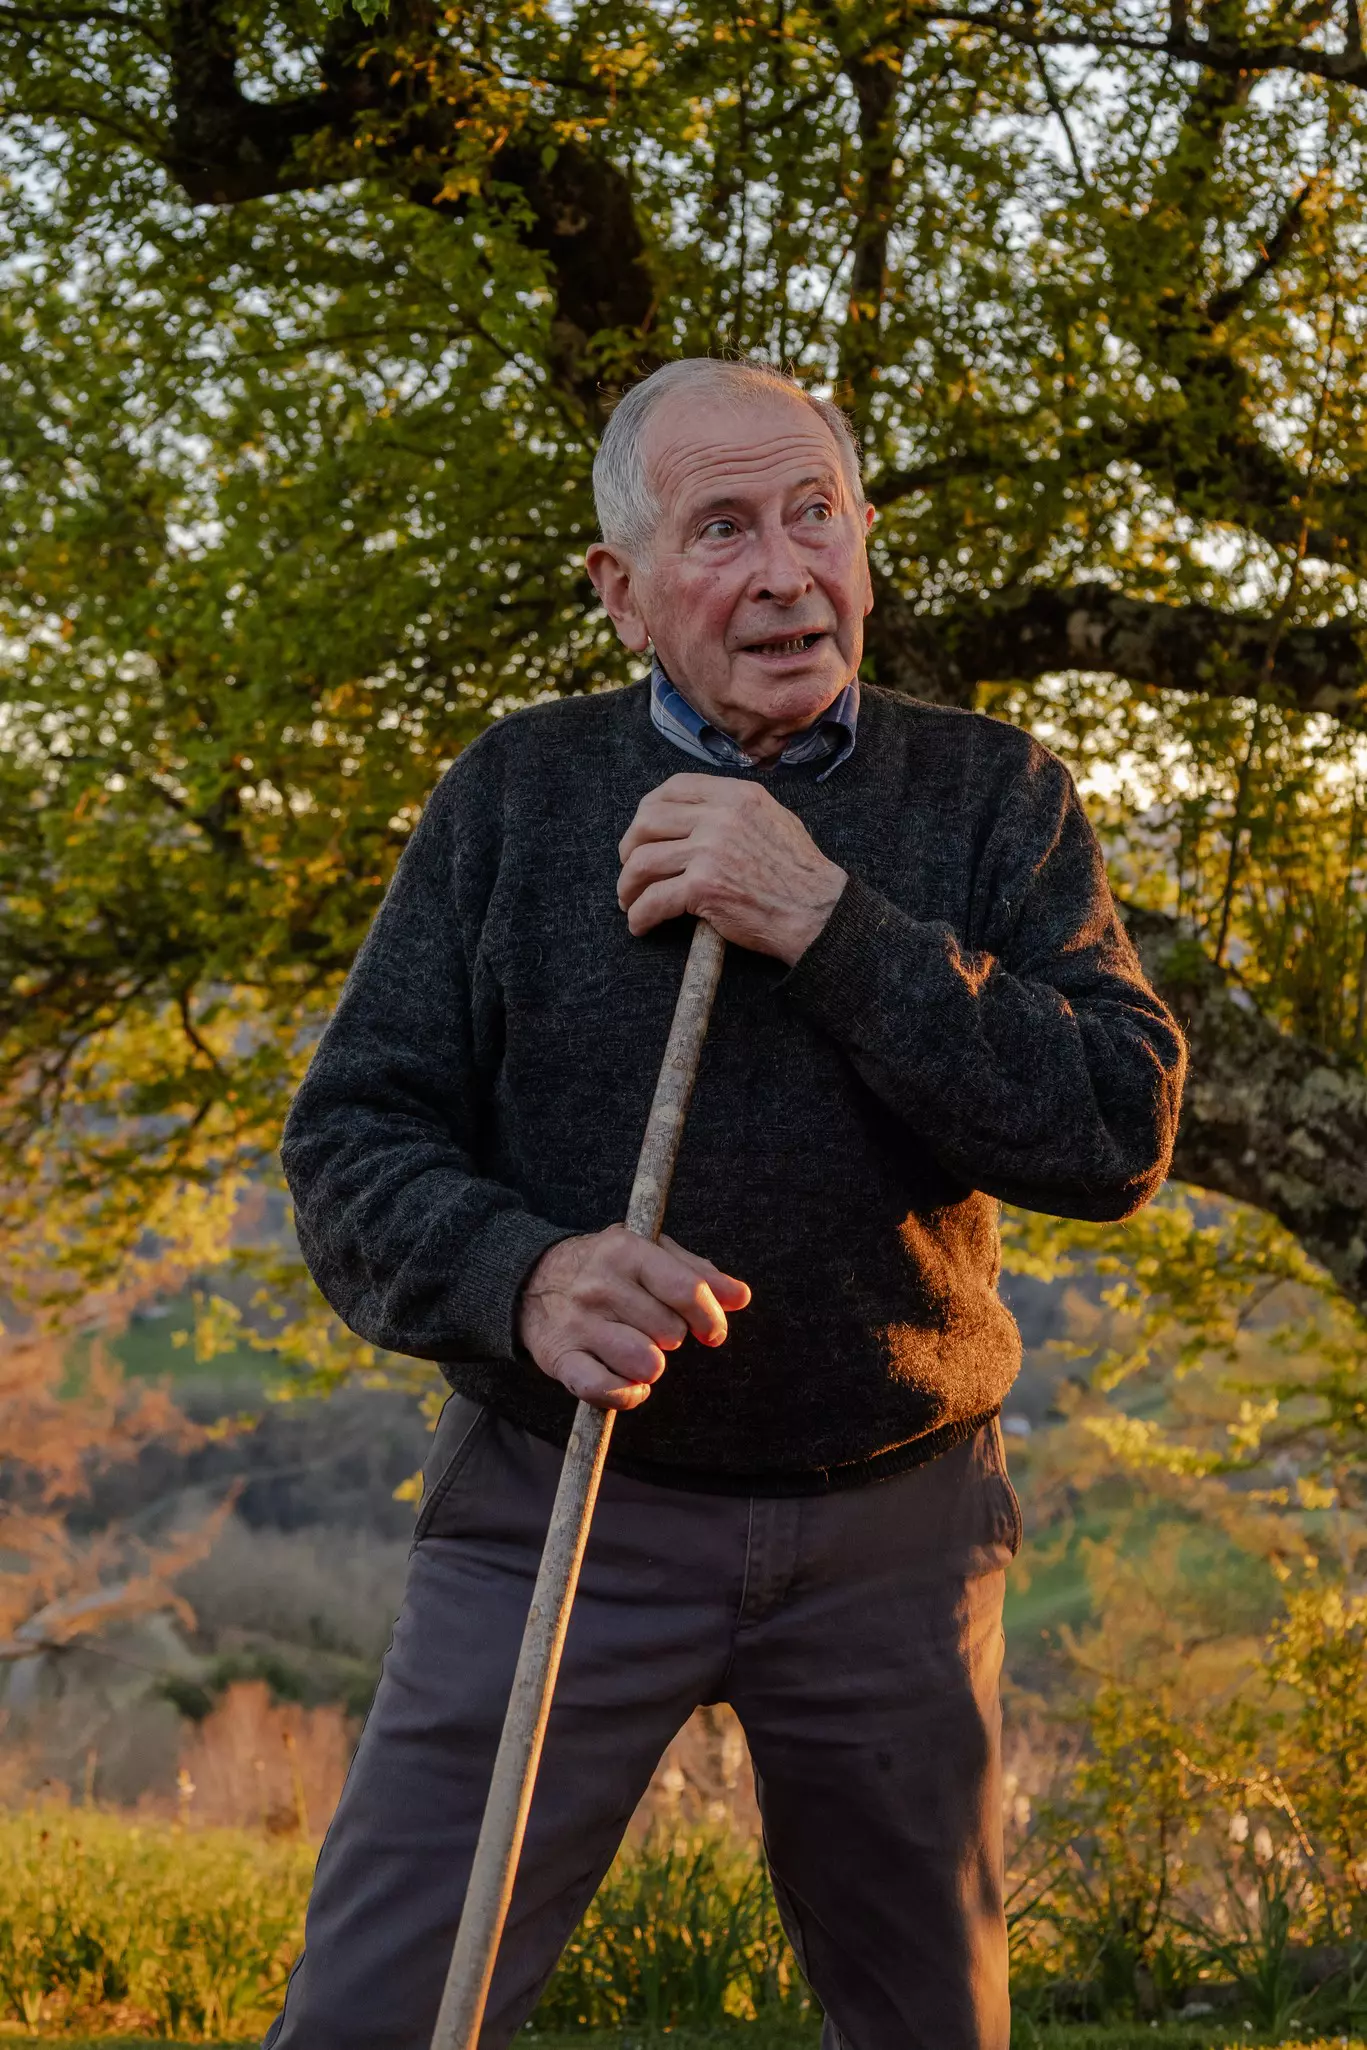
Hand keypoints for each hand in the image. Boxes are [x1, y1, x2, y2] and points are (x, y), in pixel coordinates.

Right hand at [517, 1225, 751, 1410]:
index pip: (686, 1290)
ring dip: (651, 1365)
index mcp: (626, 1251)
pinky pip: (604, 1390)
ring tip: (638, 1350)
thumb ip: (698, 1272)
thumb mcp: (649, 1253)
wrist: (530, 1279)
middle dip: (673, 1336)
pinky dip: (626, 1394)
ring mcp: (578, 1323)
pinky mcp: (560, 1358)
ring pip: (645, 1363)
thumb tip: (740, 1296)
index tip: (713, 1330)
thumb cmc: (605, 1267)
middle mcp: (600, 1285)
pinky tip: (630, 1383)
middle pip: (671, 1332)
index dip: (710, 1317)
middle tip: (653, 1327)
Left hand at [618, 773, 846, 963]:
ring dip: (628, 885)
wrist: (817, 911)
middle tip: (632, 869)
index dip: (648, 808)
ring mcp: (709, 851)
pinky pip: (654, 900)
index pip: (675, 787)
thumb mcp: (774, 818)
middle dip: (630, 848)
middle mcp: (720, 817)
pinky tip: (640, 924)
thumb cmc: (800, 873)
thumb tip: (701, 813)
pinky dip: (640, 915)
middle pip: (647, 822)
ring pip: (643, 862)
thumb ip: (736, 809)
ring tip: (630, 900)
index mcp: (736, 796)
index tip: (642, 830)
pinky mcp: (703, 887)